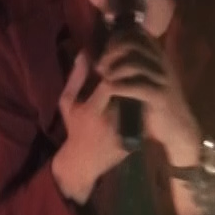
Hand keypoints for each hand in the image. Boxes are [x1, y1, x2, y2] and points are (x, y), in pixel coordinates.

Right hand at [53, 50, 128, 202]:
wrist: (82, 161)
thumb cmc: (74, 128)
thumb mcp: (68, 103)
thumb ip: (76, 79)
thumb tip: (84, 53)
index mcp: (92, 110)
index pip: (110, 85)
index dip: (115, 72)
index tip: (114, 68)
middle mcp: (109, 121)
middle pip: (129, 93)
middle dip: (132, 80)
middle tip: (135, 71)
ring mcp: (123, 132)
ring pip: (140, 105)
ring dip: (141, 93)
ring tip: (140, 83)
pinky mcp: (133, 140)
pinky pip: (143, 118)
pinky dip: (145, 108)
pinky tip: (143, 100)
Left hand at [97, 24, 202, 164]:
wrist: (178, 129)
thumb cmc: (157, 105)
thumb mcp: (146, 80)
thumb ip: (133, 66)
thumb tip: (106, 57)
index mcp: (157, 57)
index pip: (137, 33)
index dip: (117, 37)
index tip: (105, 51)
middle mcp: (161, 63)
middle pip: (132, 43)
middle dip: (111, 52)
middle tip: (101, 66)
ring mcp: (162, 79)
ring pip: (134, 62)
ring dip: (113, 69)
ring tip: (105, 78)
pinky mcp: (160, 96)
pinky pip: (137, 85)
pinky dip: (119, 86)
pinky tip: (110, 90)